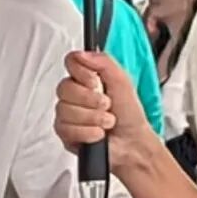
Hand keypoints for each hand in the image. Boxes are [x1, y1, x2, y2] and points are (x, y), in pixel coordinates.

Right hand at [55, 51, 158, 173]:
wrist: (132, 143)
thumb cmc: (129, 114)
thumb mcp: (122, 81)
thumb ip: (103, 62)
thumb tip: (82, 54)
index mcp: (87, 77)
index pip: (70, 62)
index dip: (81, 72)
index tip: (95, 82)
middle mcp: (74, 94)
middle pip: (64, 88)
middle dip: (90, 99)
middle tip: (106, 105)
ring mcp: (68, 113)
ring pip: (65, 110)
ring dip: (92, 117)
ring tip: (106, 122)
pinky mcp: (65, 133)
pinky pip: (66, 128)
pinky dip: (86, 132)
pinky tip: (98, 134)